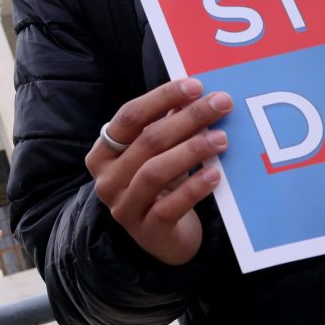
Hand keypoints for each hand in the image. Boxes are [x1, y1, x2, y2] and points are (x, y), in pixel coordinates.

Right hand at [86, 78, 231, 265]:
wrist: (161, 238)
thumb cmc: (161, 187)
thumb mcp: (157, 154)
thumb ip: (168, 124)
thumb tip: (195, 92)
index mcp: (103, 154)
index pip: (129, 117)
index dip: (161, 98)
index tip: (195, 86)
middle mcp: (106, 180)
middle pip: (147, 140)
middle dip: (187, 119)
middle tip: (221, 104)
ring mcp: (123, 207)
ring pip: (155, 171)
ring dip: (191, 151)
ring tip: (221, 139)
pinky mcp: (146, 230)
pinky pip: (169, 206)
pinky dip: (193, 188)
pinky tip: (215, 175)